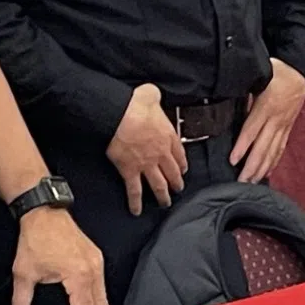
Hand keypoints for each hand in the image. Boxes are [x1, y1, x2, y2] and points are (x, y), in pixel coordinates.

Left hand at [8, 207, 127, 304]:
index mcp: (77, 274)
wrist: (44, 212)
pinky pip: (102, 284)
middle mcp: (91, 269)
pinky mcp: (94, 257)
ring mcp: (95, 262)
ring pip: (104, 295)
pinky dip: (103, 299)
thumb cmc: (38, 236)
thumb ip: (21, 300)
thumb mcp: (24, 272)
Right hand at [107, 83, 186, 215]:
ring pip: (159, 185)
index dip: (182, 163)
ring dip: (163, 196)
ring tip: (165, 203)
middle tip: (178, 189)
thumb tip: (152, 93)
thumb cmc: (135, 104)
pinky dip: (135, 202)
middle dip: (176, 182)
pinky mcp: (130, 171)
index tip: (183, 169)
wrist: (121, 116)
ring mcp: (146, 165)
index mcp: (168, 136)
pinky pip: (134, 191)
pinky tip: (136, 211)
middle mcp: (161, 154)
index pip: (179, 153)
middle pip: (172, 172)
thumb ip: (154, 95)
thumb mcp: (151, 94)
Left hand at [229, 59, 304, 183]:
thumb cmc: (276, 72)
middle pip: (263, 147)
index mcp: (266, 105)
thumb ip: (245, 88)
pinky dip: (273, 162)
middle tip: (241, 182)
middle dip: (252, 166)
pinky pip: (280, 148)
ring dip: (262, 168)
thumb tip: (227, 96)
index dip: (243, 146)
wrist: (301, 73)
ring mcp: (284, 126)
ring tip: (251, 182)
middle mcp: (276, 119)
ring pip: (273, 151)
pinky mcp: (288, 129)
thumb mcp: (260, 75)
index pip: (252, 129)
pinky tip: (267, 173)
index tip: (233, 160)